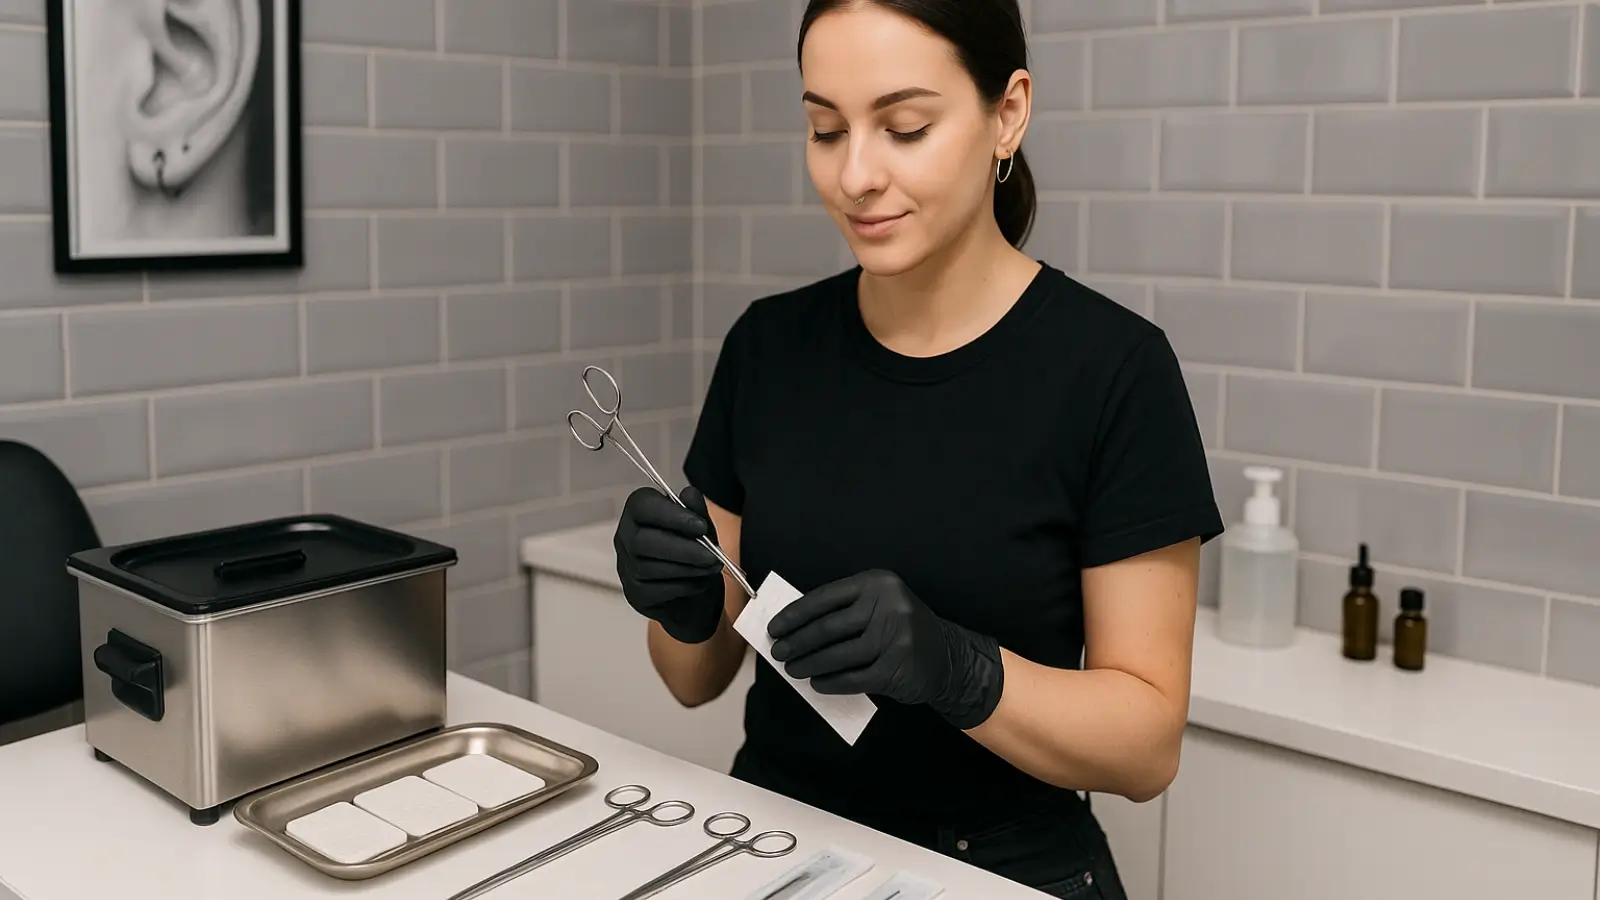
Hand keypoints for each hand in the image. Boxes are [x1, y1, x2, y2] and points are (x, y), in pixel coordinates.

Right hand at [614, 485, 726, 643]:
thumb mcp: (702, 530)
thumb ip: (696, 512)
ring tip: (712, 566)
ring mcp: (627, 569)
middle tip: (711, 554)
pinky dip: (686, 586)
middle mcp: (625, 539)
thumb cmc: (695, 554)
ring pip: (651, 568)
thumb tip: (689, 494)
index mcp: (639, 514)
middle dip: (682, 548)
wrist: (696, 597)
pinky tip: (700, 582)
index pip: (642, 505)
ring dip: (688, 568)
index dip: (671, 514)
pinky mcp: (636, 595)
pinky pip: (658, 590)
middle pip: (643, 541)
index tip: (700, 526)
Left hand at [766, 570, 1004, 729]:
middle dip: (797, 642)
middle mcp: (888, 605)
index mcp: (878, 583)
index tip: (775, 628)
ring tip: (793, 669)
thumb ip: (844, 610)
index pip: (824, 597)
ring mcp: (894, 638)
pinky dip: (830, 682)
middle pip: (828, 627)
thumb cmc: (901, 629)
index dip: (795, 615)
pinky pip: (853, 678)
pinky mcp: (896, 668)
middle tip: (779, 653)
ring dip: (808, 664)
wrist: (948, 657)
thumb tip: (795, 628)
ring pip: (837, 654)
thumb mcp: (880, 605)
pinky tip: (817, 683)